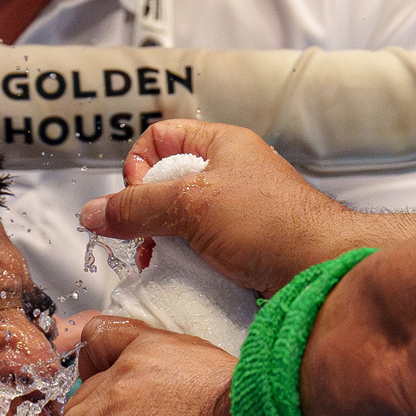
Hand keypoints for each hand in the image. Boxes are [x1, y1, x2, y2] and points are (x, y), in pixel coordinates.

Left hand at [55, 316, 253, 415]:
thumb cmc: (243, 409)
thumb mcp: (214, 367)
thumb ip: (184, 373)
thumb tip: (184, 403)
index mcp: (147, 350)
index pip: (96, 343)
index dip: (93, 371)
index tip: (105, 395)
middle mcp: (118, 375)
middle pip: (79, 399)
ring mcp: (104, 411)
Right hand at [78, 121, 376, 297]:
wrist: (322, 271)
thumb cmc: (273, 225)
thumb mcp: (191, 205)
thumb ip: (136, 207)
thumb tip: (93, 212)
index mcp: (222, 145)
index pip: (159, 138)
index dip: (138, 167)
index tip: (139, 199)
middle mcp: (231, 174)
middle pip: (166, 185)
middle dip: (149, 215)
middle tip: (149, 239)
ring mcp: (239, 213)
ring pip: (182, 223)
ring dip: (167, 245)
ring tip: (168, 263)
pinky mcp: (245, 248)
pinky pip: (202, 251)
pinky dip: (189, 264)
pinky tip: (190, 277)